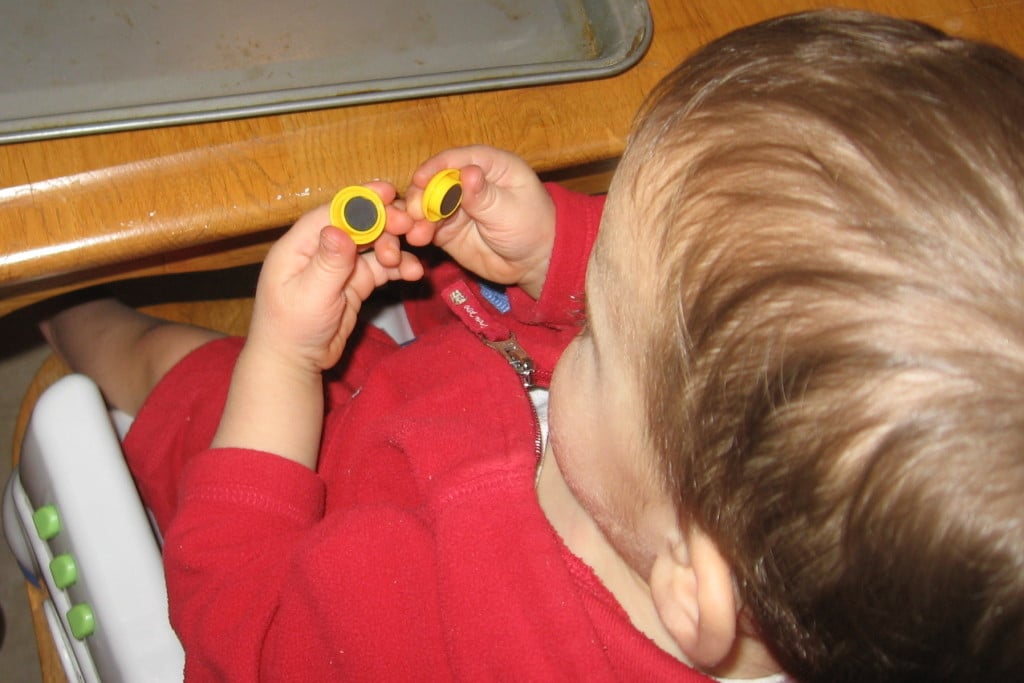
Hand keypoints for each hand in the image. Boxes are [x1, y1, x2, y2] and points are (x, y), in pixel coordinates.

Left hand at [248, 183, 423, 373]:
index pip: (333, 212)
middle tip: (410, 227)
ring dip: (395, 248)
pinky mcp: (355, 282)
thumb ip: (327, 264)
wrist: (294, 362)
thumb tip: (340, 229)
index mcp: (300, 245)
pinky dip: (398, 268)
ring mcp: (340, 265)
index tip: (388, 193)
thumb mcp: (309, 296)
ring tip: (410, 264)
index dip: (361, 200)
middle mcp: (321, 249)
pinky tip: (413, 273)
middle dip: (386, 222)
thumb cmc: (291, 330)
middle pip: (358, 223)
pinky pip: (381, 267)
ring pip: (374, 244)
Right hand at [400, 146, 555, 298]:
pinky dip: (419, 230)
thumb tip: (467, 173)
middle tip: (413, 211)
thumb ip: (486, 196)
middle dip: (420, 194)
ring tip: (415, 232)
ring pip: (426, 203)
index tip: (420, 179)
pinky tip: (417, 238)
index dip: (436, 167)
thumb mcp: (511, 210)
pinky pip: (427, 225)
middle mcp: (468, 181)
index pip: (458, 158)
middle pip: (435, 179)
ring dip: (416, 215)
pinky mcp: (447, 228)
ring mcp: (455, 204)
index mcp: (490, 165)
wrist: (534, 262)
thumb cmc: (532, 227)